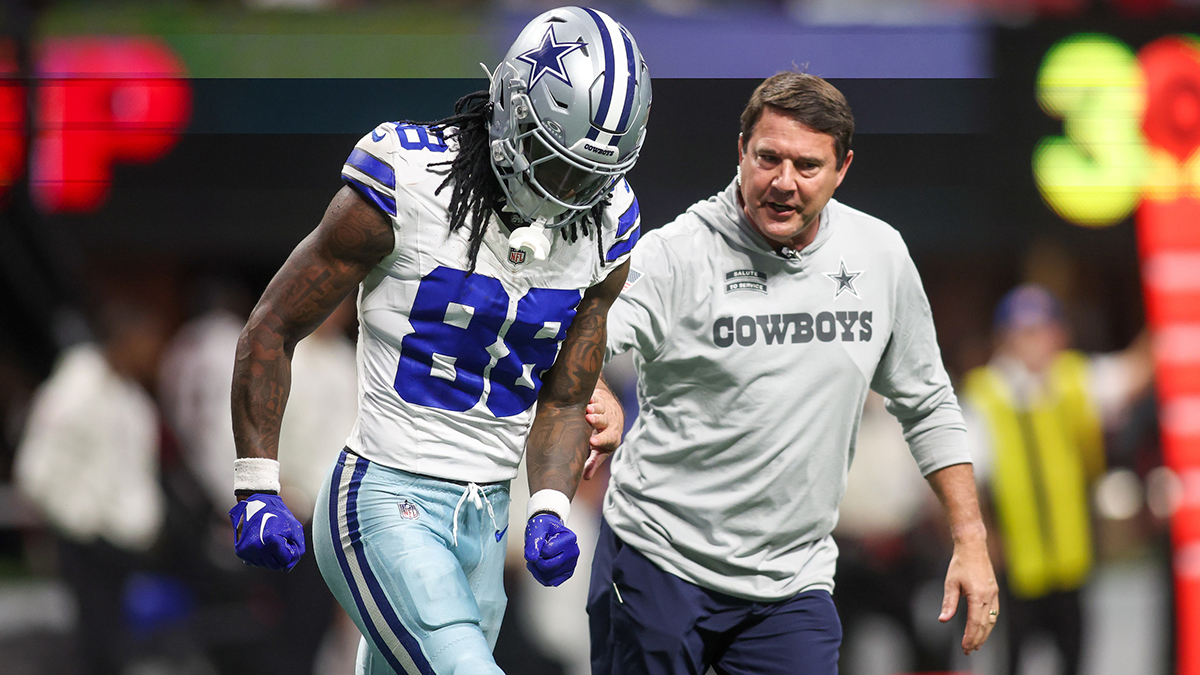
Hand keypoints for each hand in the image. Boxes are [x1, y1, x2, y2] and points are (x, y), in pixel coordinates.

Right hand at [228, 494, 305, 570]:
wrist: (255, 504)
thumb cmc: (278, 515)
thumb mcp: (294, 528)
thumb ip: (297, 549)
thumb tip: (288, 568)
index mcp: (272, 541)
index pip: (286, 560)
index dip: (290, 550)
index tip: (287, 539)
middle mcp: (257, 548)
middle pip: (276, 565)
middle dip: (281, 556)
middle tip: (280, 541)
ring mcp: (247, 551)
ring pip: (265, 565)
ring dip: (271, 557)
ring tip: (271, 541)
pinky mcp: (241, 552)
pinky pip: (256, 562)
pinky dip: (262, 556)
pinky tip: (263, 544)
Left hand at [524, 513, 578, 586]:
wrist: (549, 530)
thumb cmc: (544, 527)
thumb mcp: (537, 527)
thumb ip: (533, 541)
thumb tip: (531, 558)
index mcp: (569, 538)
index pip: (546, 552)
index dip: (536, 548)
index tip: (539, 541)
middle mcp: (573, 552)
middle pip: (547, 567)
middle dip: (535, 561)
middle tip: (534, 552)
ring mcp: (571, 564)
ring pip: (547, 577)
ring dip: (536, 569)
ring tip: (536, 558)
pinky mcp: (567, 573)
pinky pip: (549, 582)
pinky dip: (540, 576)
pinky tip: (539, 566)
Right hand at [583, 388, 623, 479]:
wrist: (613, 412)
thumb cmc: (604, 435)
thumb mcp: (601, 450)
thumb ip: (594, 462)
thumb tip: (586, 477)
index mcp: (611, 438)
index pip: (607, 439)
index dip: (600, 440)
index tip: (592, 441)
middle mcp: (610, 423)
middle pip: (604, 421)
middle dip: (597, 420)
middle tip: (589, 419)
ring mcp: (605, 410)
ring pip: (600, 408)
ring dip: (594, 408)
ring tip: (588, 408)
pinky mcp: (599, 400)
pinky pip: (595, 398)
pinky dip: (591, 398)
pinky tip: (587, 397)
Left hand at [939, 537, 999, 654]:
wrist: (973, 547)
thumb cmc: (960, 563)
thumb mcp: (950, 583)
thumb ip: (949, 603)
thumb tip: (943, 620)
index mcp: (978, 595)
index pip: (974, 623)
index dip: (970, 637)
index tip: (965, 648)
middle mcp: (989, 597)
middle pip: (985, 625)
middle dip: (978, 640)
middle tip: (969, 651)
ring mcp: (994, 594)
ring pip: (992, 620)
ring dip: (985, 634)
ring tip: (977, 644)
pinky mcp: (994, 591)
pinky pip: (994, 613)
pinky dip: (989, 624)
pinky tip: (984, 629)